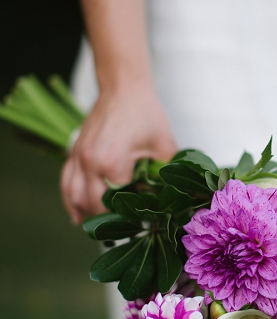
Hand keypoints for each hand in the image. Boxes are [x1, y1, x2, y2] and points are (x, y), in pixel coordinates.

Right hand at [61, 80, 176, 223]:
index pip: (118, 202)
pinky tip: (77, 214)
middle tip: (124, 231)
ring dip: (85, 214)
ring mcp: (78, 157)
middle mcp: (89, 163)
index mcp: (112, 164)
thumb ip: (165, 175)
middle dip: (108, 220)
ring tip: (98, 230)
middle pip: (93, 204)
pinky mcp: (73, 151)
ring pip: (74, 196)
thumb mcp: (165, 146)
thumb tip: (169, 199)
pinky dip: (69, 199)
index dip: (131, 215)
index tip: (144, 222)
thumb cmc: (147, 115)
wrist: (123, 88)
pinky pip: (66, 181)